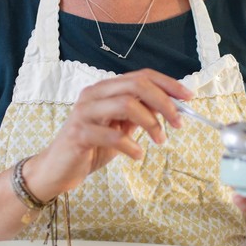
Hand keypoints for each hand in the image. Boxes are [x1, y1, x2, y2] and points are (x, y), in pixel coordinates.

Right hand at [26, 69, 192, 201]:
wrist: (57, 170)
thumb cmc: (90, 148)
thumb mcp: (121, 129)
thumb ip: (139, 116)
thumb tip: (169, 108)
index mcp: (105, 89)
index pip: (141, 76)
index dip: (167, 84)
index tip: (188, 97)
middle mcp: (93, 94)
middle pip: (136, 85)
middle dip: (163, 102)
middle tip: (178, 122)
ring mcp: (84, 112)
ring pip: (126, 104)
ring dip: (150, 123)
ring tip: (159, 141)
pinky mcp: (79, 133)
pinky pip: (113, 135)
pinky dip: (131, 145)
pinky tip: (137, 155)